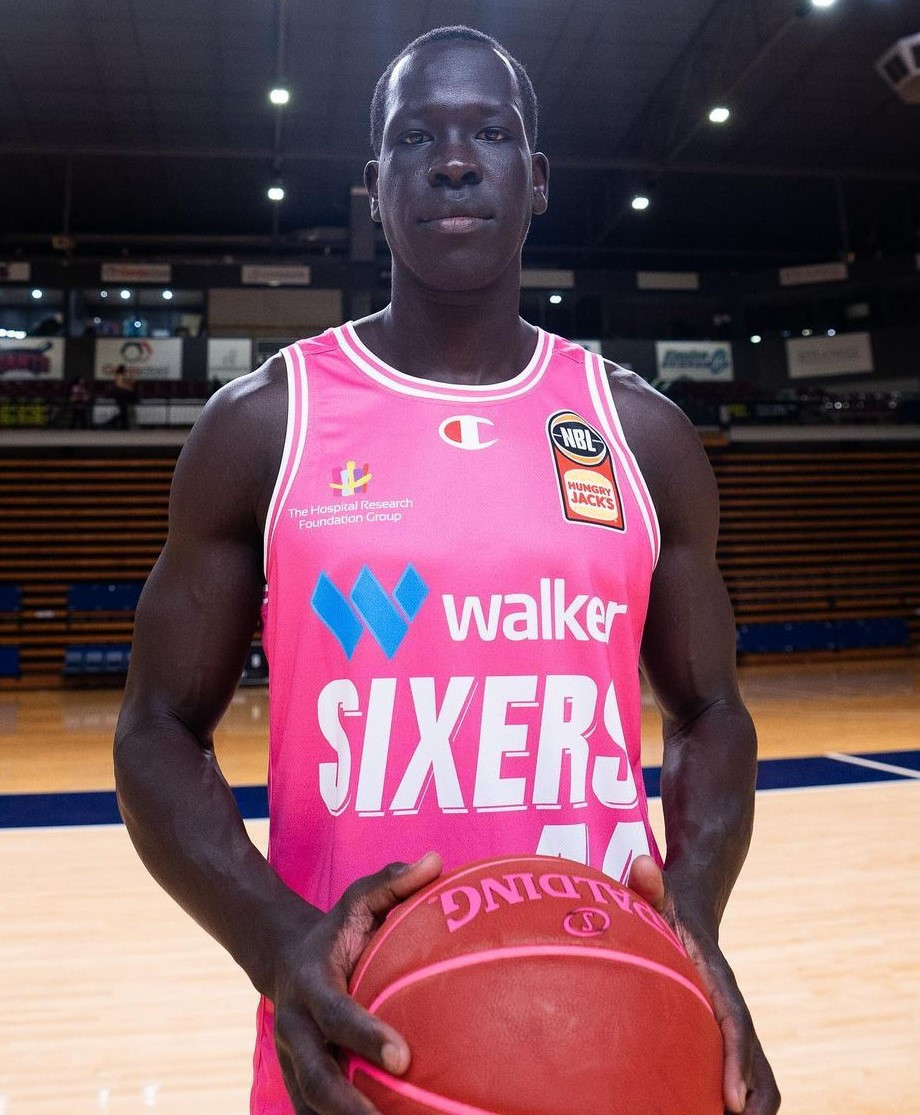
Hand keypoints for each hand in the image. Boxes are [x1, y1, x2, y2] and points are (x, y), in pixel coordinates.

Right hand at [271, 852, 442, 1114]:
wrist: (284, 959)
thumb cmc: (338, 930)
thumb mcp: (358, 900)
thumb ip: (393, 881)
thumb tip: (435, 861)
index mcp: (312, 986)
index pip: (337, 1016)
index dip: (365, 1037)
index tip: (403, 1057)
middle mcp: (296, 1030)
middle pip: (316, 1079)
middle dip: (350, 1107)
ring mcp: (295, 1061)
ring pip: (312, 1106)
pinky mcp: (300, 1083)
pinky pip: (314, 1114)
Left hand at [627, 856, 779, 1113]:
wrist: (693, 897)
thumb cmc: (668, 900)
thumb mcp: (659, 892)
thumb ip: (649, 883)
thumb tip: (642, 866)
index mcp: (718, 980)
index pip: (735, 1025)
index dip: (738, 1063)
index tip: (734, 1101)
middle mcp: (732, 1008)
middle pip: (759, 1067)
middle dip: (753, 1103)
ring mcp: (729, 1023)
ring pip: (756, 1079)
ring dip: (747, 1108)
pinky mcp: (719, 1033)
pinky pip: (737, 1074)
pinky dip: (732, 1101)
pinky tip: (699, 1109)